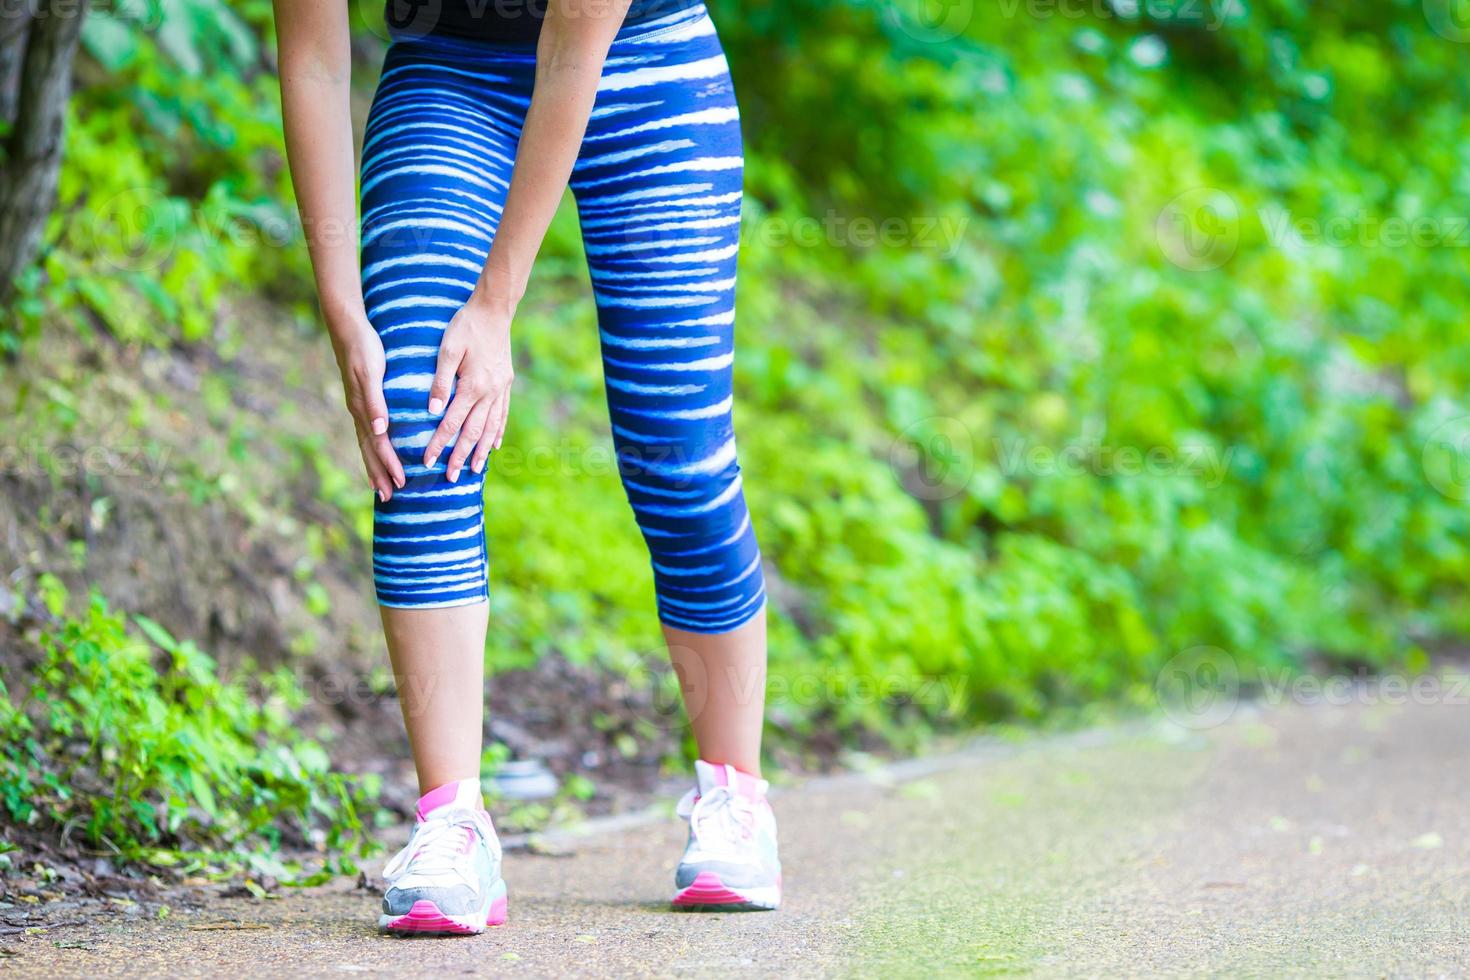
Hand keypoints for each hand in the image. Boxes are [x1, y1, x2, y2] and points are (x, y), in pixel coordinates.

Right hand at [330, 315, 405, 502]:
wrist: (348, 328)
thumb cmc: (363, 348)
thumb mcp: (371, 372)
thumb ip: (375, 400)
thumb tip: (379, 429)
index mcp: (363, 408)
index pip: (378, 444)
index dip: (388, 464)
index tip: (400, 483)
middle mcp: (359, 412)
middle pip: (369, 450)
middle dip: (379, 473)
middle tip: (389, 497)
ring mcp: (359, 407)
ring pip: (366, 443)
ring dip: (374, 464)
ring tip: (381, 484)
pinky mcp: (362, 399)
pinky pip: (367, 431)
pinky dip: (373, 447)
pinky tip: (380, 451)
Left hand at [423, 292, 514, 482]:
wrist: (494, 311)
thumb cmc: (465, 327)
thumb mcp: (447, 350)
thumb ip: (440, 381)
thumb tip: (433, 410)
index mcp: (472, 385)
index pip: (451, 422)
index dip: (439, 443)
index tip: (428, 461)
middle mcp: (489, 392)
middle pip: (473, 432)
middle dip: (460, 456)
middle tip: (451, 477)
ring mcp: (500, 389)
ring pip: (490, 427)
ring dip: (480, 450)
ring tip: (473, 469)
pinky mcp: (505, 384)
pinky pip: (502, 414)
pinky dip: (497, 432)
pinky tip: (494, 445)